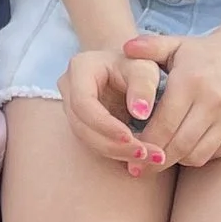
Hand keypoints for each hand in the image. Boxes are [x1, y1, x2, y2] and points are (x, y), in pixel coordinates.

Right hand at [61, 36, 176, 172]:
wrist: (132, 68)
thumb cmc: (139, 64)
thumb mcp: (146, 69)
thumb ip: (144, 87)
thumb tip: (140, 113)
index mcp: (80, 68)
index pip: (83, 102)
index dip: (104, 124)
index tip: (131, 137)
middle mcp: (69, 88)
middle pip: (83, 125)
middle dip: (115, 144)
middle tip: (147, 154)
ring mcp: (72, 107)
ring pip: (88, 139)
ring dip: (119, 153)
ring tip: (151, 157)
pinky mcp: (82, 122)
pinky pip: (96, 143)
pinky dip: (119, 153)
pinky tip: (142, 156)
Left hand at [143, 24, 220, 166]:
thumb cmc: (203, 53)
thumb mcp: (175, 44)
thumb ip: (149, 46)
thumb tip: (125, 47)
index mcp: (191, 82)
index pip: (164, 123)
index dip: (145, 142)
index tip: (129, 150)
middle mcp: (213, 103)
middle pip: (178, 145)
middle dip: (155, 160)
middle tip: (138, 168)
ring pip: (196, 155)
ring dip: (175, 161)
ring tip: (158, 160)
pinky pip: (213, 155)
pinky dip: (196, 156)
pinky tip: (182, 150)